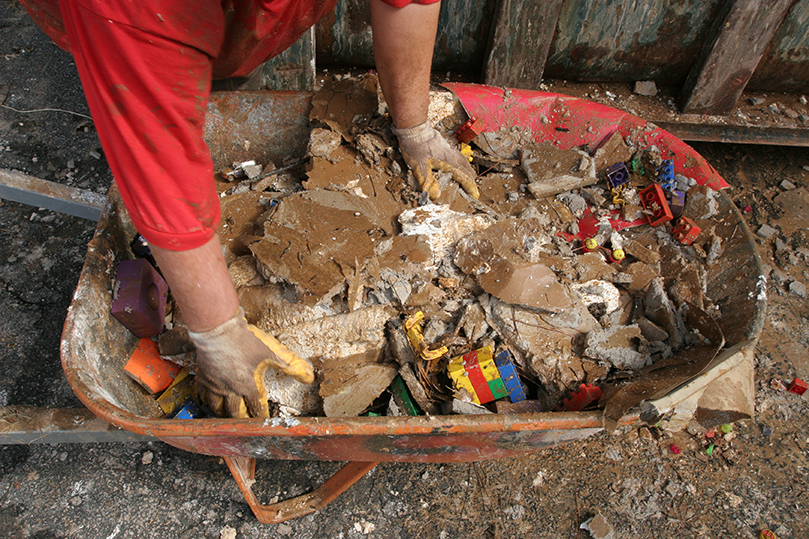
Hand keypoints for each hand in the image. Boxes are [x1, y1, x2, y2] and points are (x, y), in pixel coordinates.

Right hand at [188, 308, 313, 417]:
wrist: (218, 330)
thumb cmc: (245, 341)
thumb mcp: (272, 352)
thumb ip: (291, 365)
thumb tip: (309, 376)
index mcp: (249, 386)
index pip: (256, 406)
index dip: (260, 414)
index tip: (262, 420)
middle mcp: (231, 390)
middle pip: (235, 412)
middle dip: (240, 419)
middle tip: (243, 423)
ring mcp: (215, 385)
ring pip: (217, 408)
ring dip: (222, 413)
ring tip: (226, 416)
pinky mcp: (203, 377)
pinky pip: (202, 395)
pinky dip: (206, 401)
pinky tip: (208, 401)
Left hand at [392, 122, 478, 199]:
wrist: (414, 130)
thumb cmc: (416, 148)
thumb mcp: (419, 167)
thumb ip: (428, 181)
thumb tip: (435, 195)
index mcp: (447, 162)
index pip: (462, 176)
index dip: (469, 186)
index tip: (475, 194)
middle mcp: (451, 156)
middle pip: (466, 168)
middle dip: (471, 179)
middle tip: (474, 187)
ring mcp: (448, 149)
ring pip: (463, 160)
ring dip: (468, 169)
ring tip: (471, 175)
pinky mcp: (444, 145)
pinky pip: (458, 155)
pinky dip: (462, 161)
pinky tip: (459, 161)